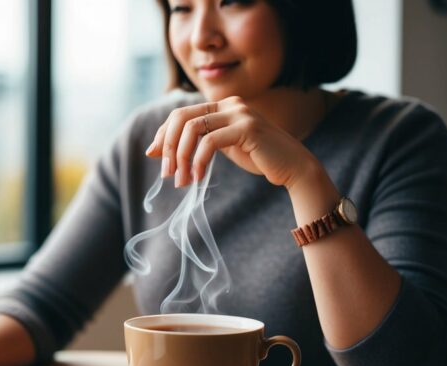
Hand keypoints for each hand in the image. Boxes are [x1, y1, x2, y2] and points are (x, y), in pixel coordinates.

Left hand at [146, 96, 314, 187]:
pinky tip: (198, 177)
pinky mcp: (247, 128)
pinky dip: (199, 161)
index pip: (179, 114)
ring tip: (180, 180)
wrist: (293, 167)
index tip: (154, 156)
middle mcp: (229, 104)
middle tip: (165, 172)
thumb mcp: (220, 149)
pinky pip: (210, 141)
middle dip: (167, 146)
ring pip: (192, 128)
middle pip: (181, 117)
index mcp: (222, 106)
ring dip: (181, 157)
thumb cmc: (258, 158)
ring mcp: (239, 113)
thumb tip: (154, 150)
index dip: (162, 135)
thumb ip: (194, 144)